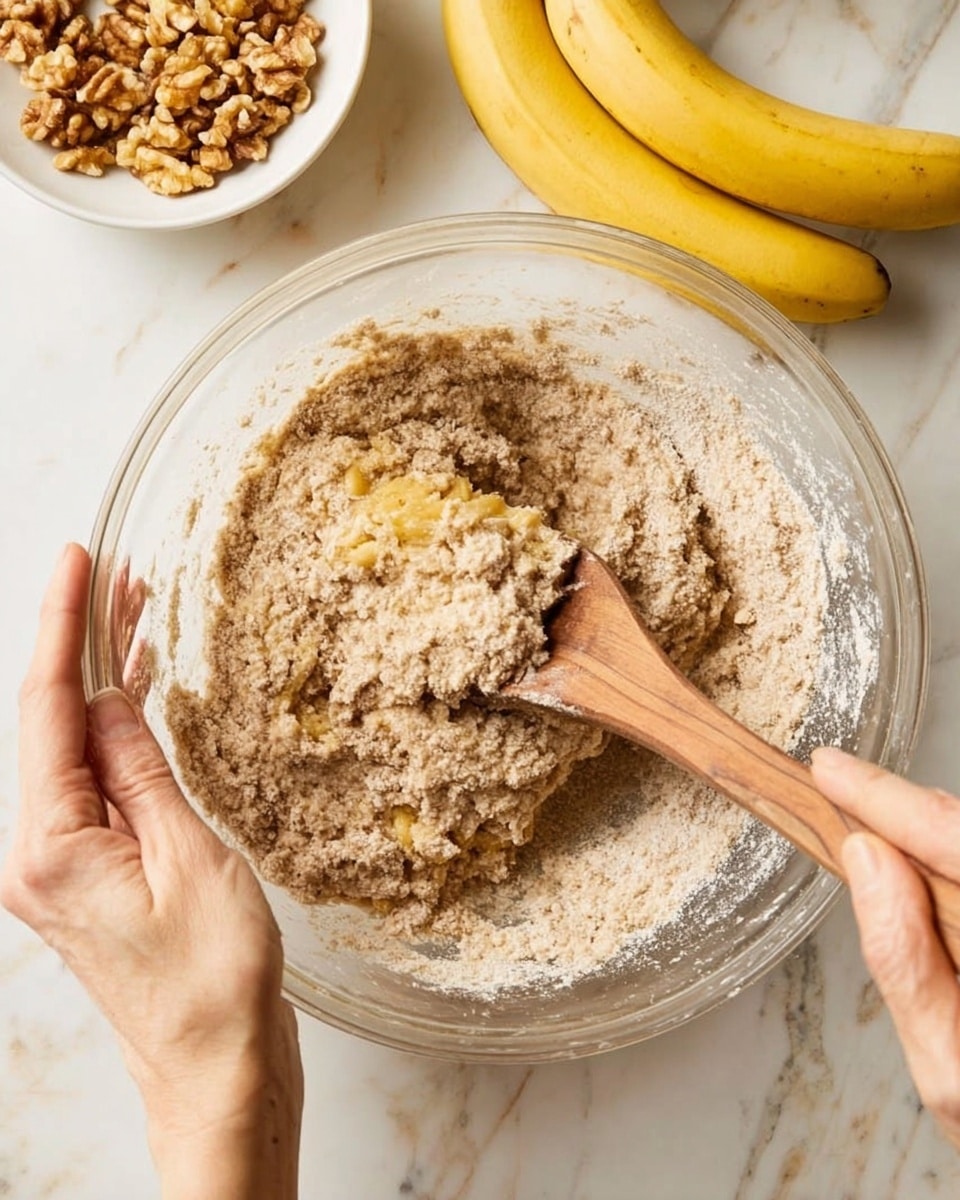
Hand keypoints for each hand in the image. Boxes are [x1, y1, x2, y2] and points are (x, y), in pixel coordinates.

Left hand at [1, 544, 303, 1199]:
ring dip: (97, 684)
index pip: (45, 710)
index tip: (77, 562)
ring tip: (131, 616)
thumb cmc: (212, 982)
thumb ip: (139, 771)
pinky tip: (134, 699)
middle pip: (48, 724)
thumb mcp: (190, 858)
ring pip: (69, 750)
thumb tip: (108, 700)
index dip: (61, 626)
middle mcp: (38, 855)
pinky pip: (91, 784)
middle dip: (79, 643)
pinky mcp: (89, 875)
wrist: (215, 1072)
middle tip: (115, 574)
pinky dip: (111, 733)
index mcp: (50, 847)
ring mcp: (61, 866)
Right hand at [812, 747, 959, 1148]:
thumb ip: (906, 963)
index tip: (830, 769)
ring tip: (880, 844)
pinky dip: (954, 868)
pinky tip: (926, 878)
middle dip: (907, 812)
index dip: (885, 798)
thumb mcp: (952, 1072)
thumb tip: (867, 860)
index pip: (955, 842)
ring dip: (937, 844)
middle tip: (840, 791)